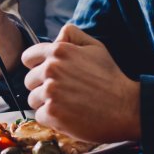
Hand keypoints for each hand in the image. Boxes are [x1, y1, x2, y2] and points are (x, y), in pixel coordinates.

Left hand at [21, 24, 140, 143]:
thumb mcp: (95, 47)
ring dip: (46, 103)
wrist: (125, 107)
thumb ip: (72, 35)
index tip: (46, 75)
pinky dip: (52, 118)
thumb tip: (56, 36)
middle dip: (42, 87)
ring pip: (33, 99)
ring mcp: (50, 92)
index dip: (36, 67)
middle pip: (29, 81)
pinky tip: (69, 115)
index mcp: (58, 51)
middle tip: (64, 93)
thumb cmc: (110, 78)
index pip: (27, 58)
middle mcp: (50, 69)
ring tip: (68, 104)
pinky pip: (39, 115)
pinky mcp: (52, 113)